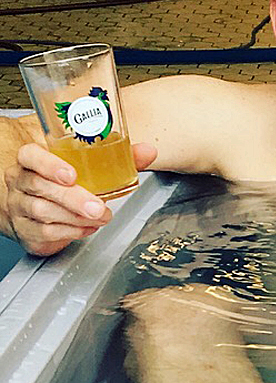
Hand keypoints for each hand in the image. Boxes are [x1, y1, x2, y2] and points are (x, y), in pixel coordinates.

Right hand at [4, 141, 155, 255]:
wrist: (38, 212)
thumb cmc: (64, 184)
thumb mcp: (90, 167)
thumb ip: (120, 158)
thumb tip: (148, 151)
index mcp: (32, 160)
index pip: (31, 155)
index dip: (49, 164)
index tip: (71, 175)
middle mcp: (20, 181)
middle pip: (40, 186)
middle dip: (73, 198)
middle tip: (98, 207)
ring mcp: (18, 206)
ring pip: (43, 211)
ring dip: (76, 217)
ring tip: (100, 217)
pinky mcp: (25, 229)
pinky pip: (45, 231)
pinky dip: (71, 231)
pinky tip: (88, 227)